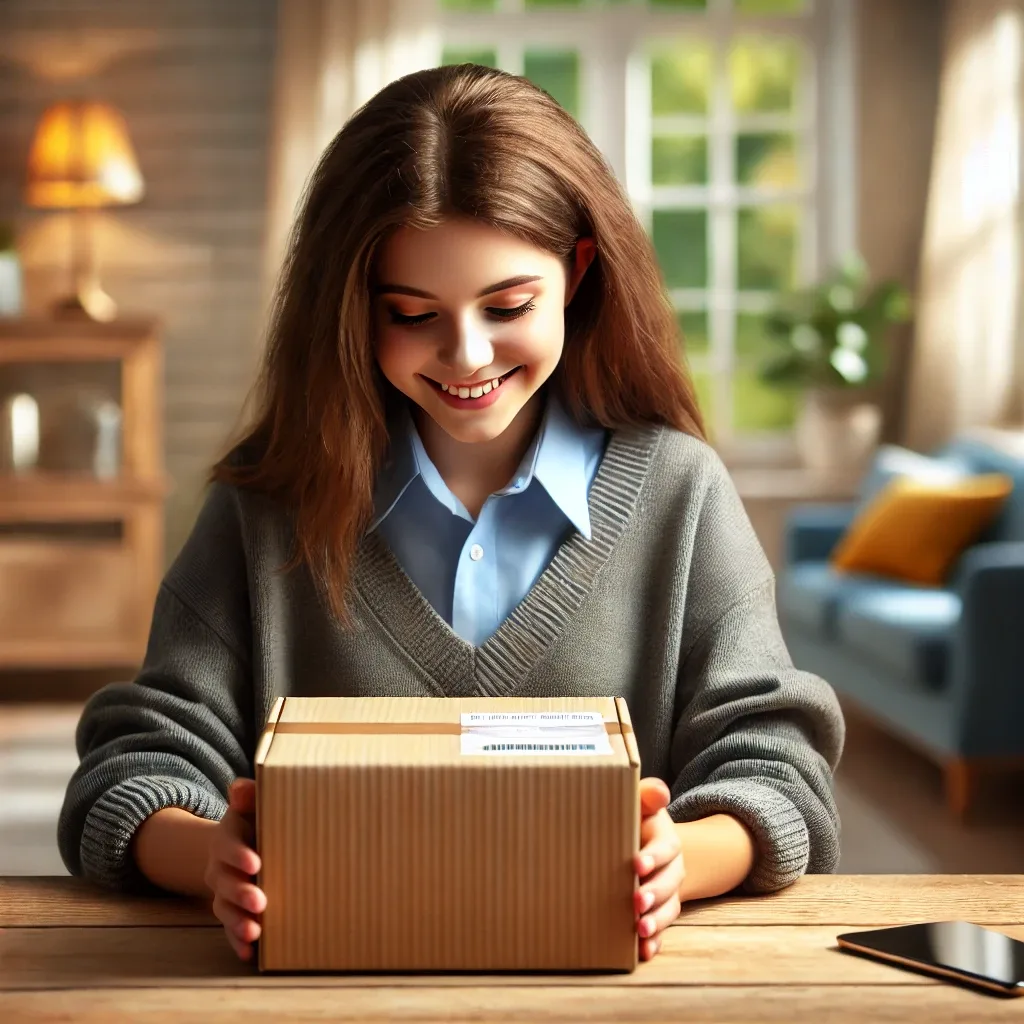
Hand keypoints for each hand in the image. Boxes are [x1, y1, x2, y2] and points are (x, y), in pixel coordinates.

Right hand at [204, 777, 265, 961]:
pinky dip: (237, 940)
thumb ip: (249, 795)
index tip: (255, 862)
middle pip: (225, 881)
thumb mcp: (253, 804)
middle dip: (241, 892)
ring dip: (238, 921)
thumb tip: (240, 788)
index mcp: (226, 837)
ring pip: (224, 907)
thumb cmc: (257, 820)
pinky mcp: (231, 910)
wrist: (241, 844)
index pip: (227, 845)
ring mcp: (223, 890)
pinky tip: (250, 952)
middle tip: (260, 901)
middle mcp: (220, 866)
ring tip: (255, 931)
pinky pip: (229, 927)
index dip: (238, 854)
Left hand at [633, 777, 683, 961]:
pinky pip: (662, 927)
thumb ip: (647, 795)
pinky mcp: (661, 911)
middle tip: (636, 901)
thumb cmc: (636, 820)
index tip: (636, 864)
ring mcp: (669, 892)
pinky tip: (643, 950)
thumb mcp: (641, 804)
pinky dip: (655, 940)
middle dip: (654, 892)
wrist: (645, 845)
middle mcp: (673, 868)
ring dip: (656, 920)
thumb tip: (657, 792)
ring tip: (639, 929)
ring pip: (669, 908)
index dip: (653, 856)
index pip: (665, 847)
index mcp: (667, 839)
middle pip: (669, 881)